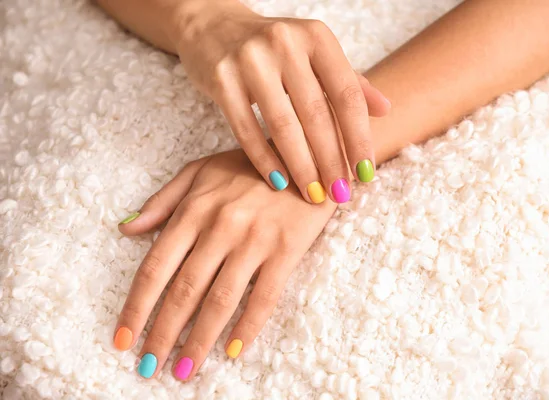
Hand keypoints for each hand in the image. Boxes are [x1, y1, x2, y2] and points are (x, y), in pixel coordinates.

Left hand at [112, 149, 336, 379]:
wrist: (308, 155)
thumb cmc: (251, 165)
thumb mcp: (201, 170)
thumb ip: (163, 200)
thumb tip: (126, 228)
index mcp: (194, 209)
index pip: (156, 267)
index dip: (136, 307)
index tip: (123, 339)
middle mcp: (220, 227)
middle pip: (184, 291)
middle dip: (162, 334)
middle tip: (149, 367)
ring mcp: (255, 241)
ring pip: (220, 301)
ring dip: (199, 341)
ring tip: (183, 370)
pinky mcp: (286, 251)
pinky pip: (264, 297)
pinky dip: (247, 328)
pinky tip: (232, 352)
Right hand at [173, 1, 389, 203]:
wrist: (214, 28)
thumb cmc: (274, 49)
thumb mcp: (314, 54)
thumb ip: (349, 81)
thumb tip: (386, 109)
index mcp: (317, 37)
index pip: (347, 95)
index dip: (359, 138)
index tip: (366, 174)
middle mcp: (285, 43)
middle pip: (317, 114)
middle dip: (332, 161)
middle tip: (340, 194)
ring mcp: (250, 60)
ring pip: (282, 126)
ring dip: (302, 167)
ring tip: (314, 195)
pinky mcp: (221, 79)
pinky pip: (246, 130)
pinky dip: (264, 160)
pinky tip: (279, 183)